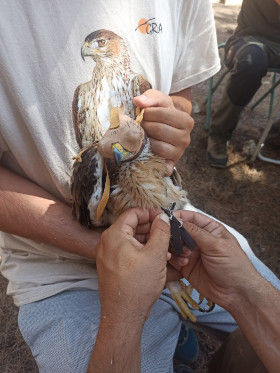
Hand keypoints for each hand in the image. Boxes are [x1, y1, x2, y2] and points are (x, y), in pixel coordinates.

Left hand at [96, 208, 170, 325]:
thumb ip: (161, 231)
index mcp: (114, 235)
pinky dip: (142, 253)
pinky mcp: (111, 267)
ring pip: (132, 241)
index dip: (150, 213)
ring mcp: (107, 256)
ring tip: (167, 249)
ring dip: (149, 242)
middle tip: (168, 234)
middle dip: (152, 229)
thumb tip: (162, 217)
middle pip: (132, 227)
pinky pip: (128, 253)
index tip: (164, 218)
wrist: (123, 316)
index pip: (133, 213)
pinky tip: (157, 259)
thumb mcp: (155, 255)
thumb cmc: (137, 286)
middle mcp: (107, 243)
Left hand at [133, 89, 193, 175]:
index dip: (148, 112)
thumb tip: (138, 101)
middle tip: (142, 124)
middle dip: (145, 125)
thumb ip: (150, 97)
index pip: (162, 114)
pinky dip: (149, 156)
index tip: (144, 113)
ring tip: (144, 134)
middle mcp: (186, 139)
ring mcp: (179, 153)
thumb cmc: (161, 113)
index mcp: (186, 121)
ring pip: (158, 146)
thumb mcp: (159, 100)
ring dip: (146, 140)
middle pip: (159, 130)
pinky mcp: (170, 165)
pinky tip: (146, 149)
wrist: (164, 130)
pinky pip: (157, 161)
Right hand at [172, 210, 259, 310]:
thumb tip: (178, 220)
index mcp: (210, 229)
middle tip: (171, 239)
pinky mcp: (186, 266)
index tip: (166, 218)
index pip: (191, 217)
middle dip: (174, 234)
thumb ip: (196, 232)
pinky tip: (183, 264)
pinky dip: (173, 259)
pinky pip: (173, 259)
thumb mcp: (216, 245)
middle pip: (179, 230)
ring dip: (174, 248)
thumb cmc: (234, 266)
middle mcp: (199, 239)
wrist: (236, 294)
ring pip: (174, 245)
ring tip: (183, 255)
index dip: (178, 216)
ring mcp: (192, 253)